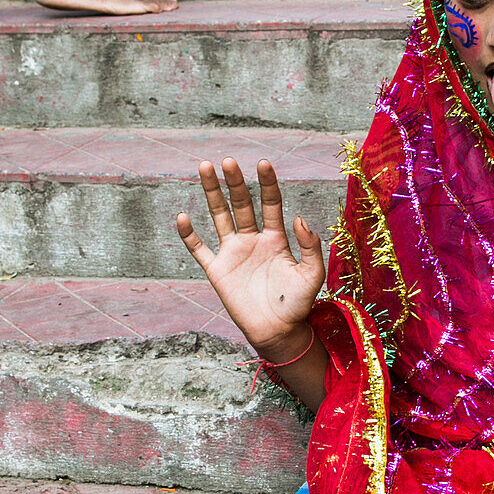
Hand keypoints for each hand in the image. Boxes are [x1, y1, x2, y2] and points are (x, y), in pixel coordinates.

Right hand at [176, 158, 325, 362]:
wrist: (278, 332)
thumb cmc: (298, 304)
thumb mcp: (312, 274)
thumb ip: (309, 246)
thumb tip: (298, 217)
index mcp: (276, 237)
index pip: (271, 203)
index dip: (267, 183)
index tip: (263, 163)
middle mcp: (253, 240)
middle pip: (241, 203)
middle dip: (235, 182)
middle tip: (228, 160)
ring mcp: (233, 253)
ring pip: (220, 216)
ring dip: (212, 193)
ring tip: (205, 168)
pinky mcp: (218, 270)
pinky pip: (200, 249)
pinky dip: (189, 234)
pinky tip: (182, 216)